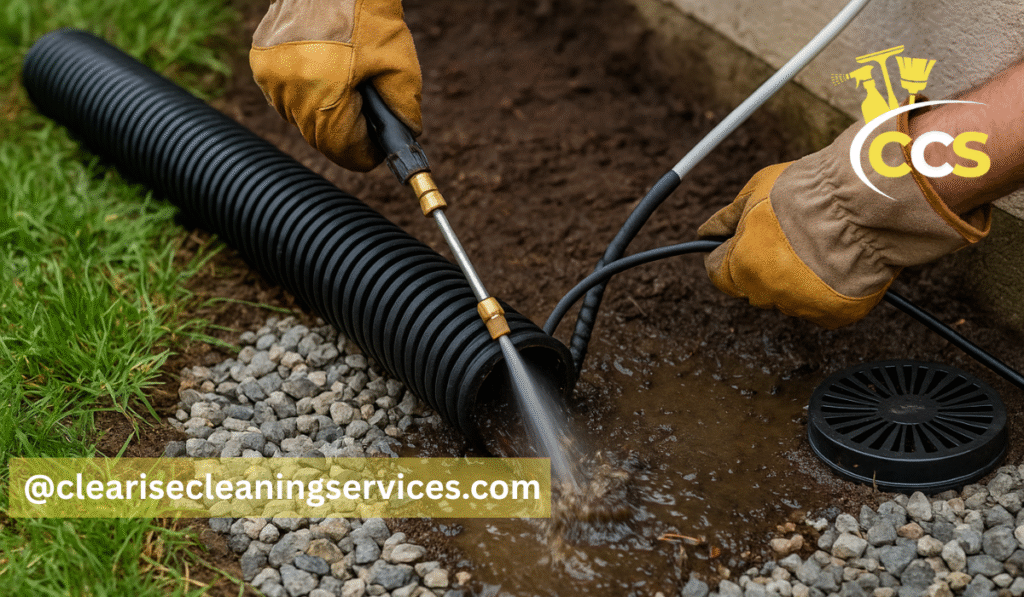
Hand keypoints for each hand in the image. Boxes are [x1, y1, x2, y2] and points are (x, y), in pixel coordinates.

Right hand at [249, 0, 421, 171]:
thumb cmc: (367, 14)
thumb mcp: (399, 65)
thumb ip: (403, 110)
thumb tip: (404, 135)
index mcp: (322, 96)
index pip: (342, 151)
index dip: (366, 153)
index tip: (379, 148)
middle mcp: (289, 91)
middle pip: (320, 138)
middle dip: (346, 132)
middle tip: (368, 113)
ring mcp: (270, 75)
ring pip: (300, 118)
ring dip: (324, 113)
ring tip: (348, 87)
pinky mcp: (261, 59)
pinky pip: (285, 95)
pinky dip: (305, 93)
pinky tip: (326, 73)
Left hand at [697, 109, 990, 328]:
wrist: (865, 202)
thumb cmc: (809, 192)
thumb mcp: (754, 191)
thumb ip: (726, 219)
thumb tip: (706, 232)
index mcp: (739, 266)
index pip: (718, 272)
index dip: (730, 252)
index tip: (746, 239)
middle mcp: (766, 294)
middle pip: (753, 286)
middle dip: (764, 266)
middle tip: (791, 236)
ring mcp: (801, 307)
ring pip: (789, 297)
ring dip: (797, 278)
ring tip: (821, 244)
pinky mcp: (835, 315)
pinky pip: (823, 306)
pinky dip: (828, 290)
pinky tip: (839, 262)